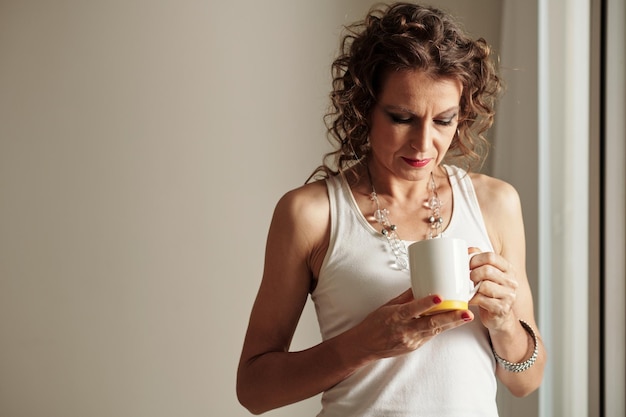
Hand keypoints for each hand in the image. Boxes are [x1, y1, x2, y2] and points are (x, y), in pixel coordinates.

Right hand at [353, 289, 472, 359]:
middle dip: (451, 318)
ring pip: (434, 331)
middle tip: (466, 313)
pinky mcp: (414, 347)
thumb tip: (421, 284)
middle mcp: (405, 330)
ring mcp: (411, 340)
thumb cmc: (374, 323)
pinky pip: (429, 335)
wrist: (365, 345)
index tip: (440, 296)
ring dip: (451, 324)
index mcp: (396, 316)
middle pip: (431, 324)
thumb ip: (406, 297)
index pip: (413, 309)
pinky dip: (440, 328)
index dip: (427, 303)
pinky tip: (452, 322)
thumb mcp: (388, 306)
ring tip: (466, 317)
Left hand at [468, 249, 518, 331]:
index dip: (475, 259)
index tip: (468, 265)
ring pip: (485, 285)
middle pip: (487, 270)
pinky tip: (471, 300)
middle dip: (473, 274)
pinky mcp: (502, 309)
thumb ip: (480, 260)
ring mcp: (509, 296)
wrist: (499, 316)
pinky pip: (482, 300)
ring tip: (471, 290)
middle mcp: (511, 281)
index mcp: (508, 269)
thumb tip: (470, 250)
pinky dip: (472, 299)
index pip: (491, 257)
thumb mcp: (487, 274)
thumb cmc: (490, 293)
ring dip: (473, 288)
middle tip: (469, 279)